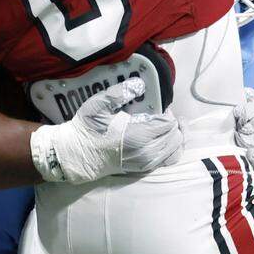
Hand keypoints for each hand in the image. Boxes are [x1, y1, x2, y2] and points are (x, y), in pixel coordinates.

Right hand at [30, 78, 182, 183]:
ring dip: (176, 137)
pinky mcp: (143, 169)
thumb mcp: (98, 105)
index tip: (160, 108)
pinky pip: (167, 161)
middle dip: (175, 124)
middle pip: (175, 137)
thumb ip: (119, 93)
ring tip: (173, 127)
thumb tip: (140, 84)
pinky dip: (172, 150)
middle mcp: (145, 152)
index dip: (168, 113)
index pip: (168, 124)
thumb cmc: (87, 129)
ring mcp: (145, 163)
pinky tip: (167, 142)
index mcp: (138, 136)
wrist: (76, 155)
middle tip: (166, 115)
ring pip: (174, 150)